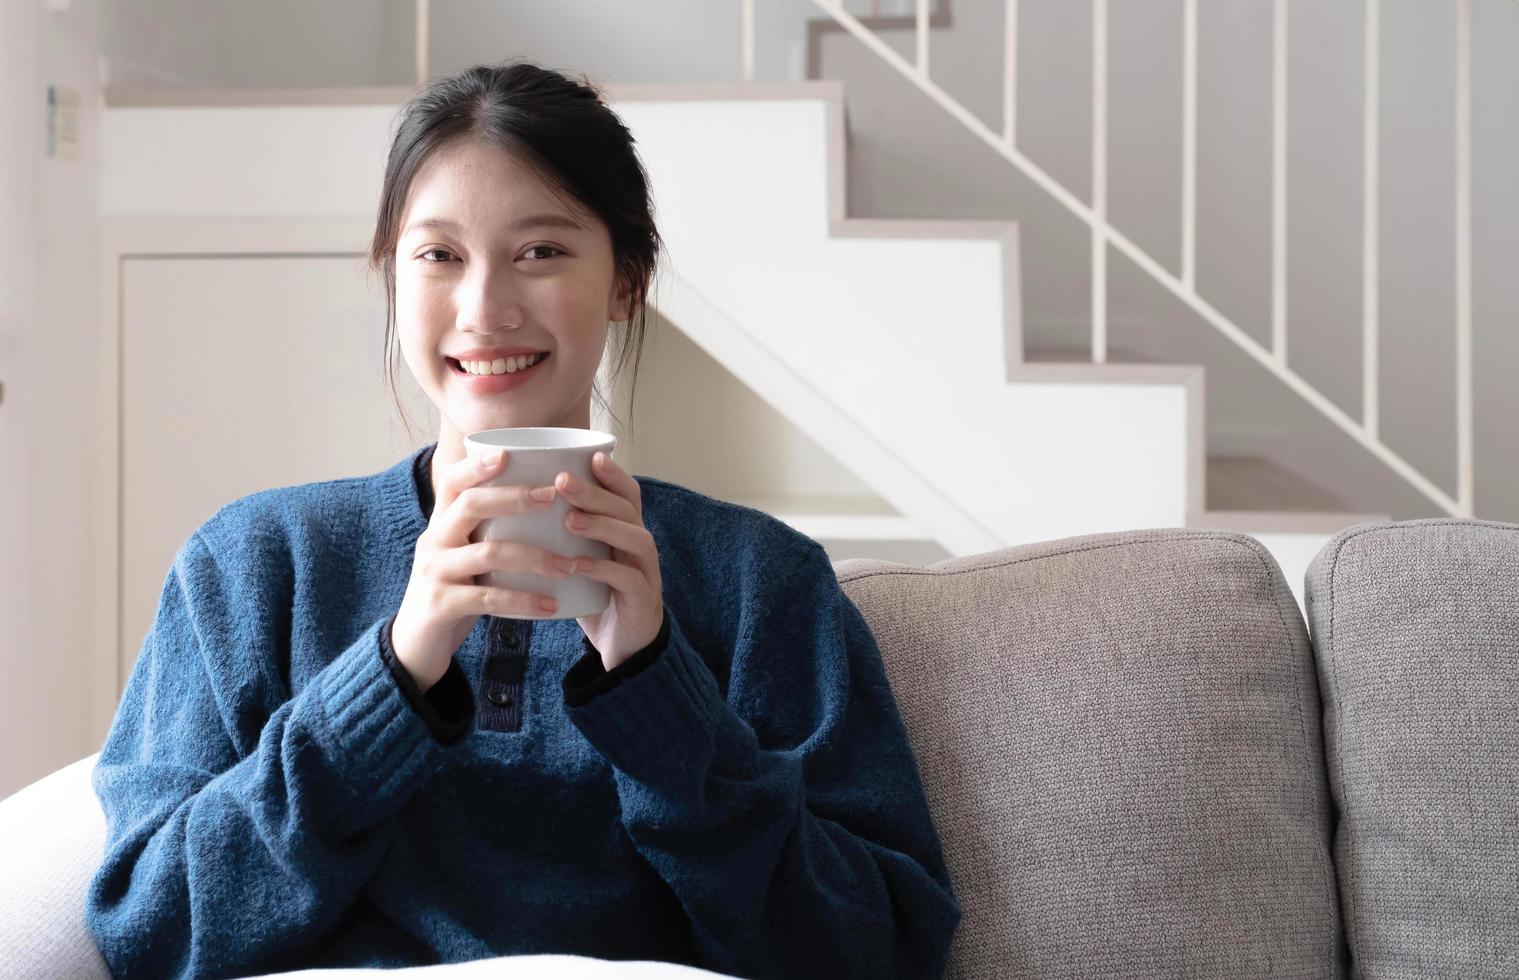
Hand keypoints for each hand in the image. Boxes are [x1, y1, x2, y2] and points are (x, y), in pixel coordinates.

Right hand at [390, 449, 580, 691]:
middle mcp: (433, 541)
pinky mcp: (440, 605)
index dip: (477, 465)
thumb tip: (546, 505)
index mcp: (441, 524)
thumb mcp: (465, 555)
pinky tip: (552, 605)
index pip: (451, 481)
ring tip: (569, 564)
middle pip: (470, 505)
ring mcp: (434, 572)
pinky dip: (523, 600)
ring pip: (487, 553)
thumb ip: (489, 532)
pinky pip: (487, 598)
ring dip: (534, 557)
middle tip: (554, 495)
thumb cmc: (455, 592)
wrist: (417, 644)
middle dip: (514, 497)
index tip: (509, 453)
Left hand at [555, 451, 663, 670]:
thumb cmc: (597, 596)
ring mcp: (646, 571)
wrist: (625, 647)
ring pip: (635, 538)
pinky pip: (628, 579)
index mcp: (627, 531)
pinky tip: (578, 565)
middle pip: (628, 508)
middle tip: (562, 481)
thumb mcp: (581, 560)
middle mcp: (640, 545)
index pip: (627, 493)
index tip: (589, 456)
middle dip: (596, 492)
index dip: (613, 473)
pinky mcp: (643, 600)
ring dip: (602, 525)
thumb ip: (562, 536)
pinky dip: (604, 569)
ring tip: (569, 520)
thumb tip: (513, 509)